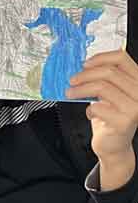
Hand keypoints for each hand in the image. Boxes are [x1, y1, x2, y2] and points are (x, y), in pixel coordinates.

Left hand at [68, 49, 137, 189]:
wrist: (114, 145)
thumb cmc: (109, 116)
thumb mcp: (108, 92)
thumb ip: (103, 78)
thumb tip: (82, 65)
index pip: (122, 58)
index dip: (100, 58)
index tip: (84, 64)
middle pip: (109, 72)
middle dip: (85, 75)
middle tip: (71, 81)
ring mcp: (136, 108)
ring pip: (101, 87)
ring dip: (80, 89)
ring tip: (71, 93)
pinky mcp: (125, 122)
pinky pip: (98, 107)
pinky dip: (88, 109)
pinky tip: (90, 114)